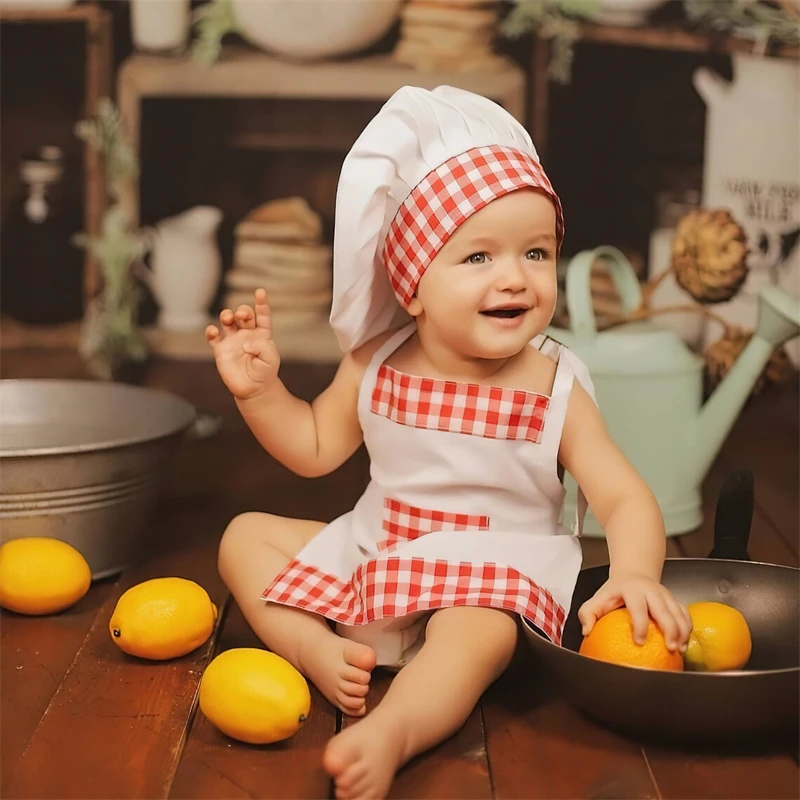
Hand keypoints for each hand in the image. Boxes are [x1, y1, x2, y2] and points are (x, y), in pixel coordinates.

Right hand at [205, 289, 280, 400]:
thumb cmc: (265, 372)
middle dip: (242, 311)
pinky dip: (211, 331)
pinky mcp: (220, 349)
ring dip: (226, 315)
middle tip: (242, 316)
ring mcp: (232, 340)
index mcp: (262, 333)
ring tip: (228, 318)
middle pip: (243, 314)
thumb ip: (262, 347)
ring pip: (227, 320)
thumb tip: (244, 342)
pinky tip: (213, 331)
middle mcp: (246, 333)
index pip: (262, 315)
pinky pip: (213, 336)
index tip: (260, 291)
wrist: (253, 389)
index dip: (261, 303)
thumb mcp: (271, 359)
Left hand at [577, 573, 691, 652]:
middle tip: (669, 648)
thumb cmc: (615, 591)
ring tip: (679, 649)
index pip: (638, 608)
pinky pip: (685, 615)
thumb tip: (587, 631)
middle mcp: (652, 590)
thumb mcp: (598, 598)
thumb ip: (588, 613)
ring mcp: (665, 595)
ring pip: (679, 613)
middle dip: (669, 630)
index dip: (640, 625)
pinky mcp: (674, 600)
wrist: (633, 574)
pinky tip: (684, 644)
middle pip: (664, 611)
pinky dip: (687, 629)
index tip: (639, 641)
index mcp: (632, 589)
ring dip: (682, 632)